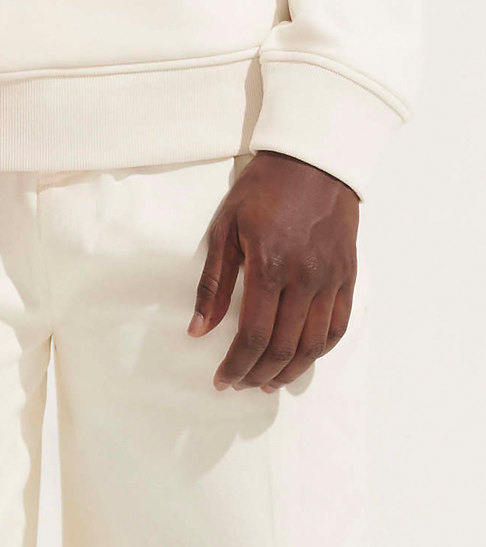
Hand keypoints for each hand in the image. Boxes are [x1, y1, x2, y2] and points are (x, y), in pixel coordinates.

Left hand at [189, 151, 357, 390]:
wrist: (312, 162)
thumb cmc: (262, 191)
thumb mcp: (225, 227)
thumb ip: (213, 283)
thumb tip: (198, 330)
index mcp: (270, 266)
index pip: (254, 335)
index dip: (237, 364)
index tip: (223, 379)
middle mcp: (305, 279)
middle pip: (284, 347)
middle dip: (259, 374)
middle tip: (240, 383)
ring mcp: (331, 280)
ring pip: (313, 345)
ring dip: (289, 371)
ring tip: (268, 382)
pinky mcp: (348, 277)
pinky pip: (337, 327)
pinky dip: (318, 351)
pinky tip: (300, 359)